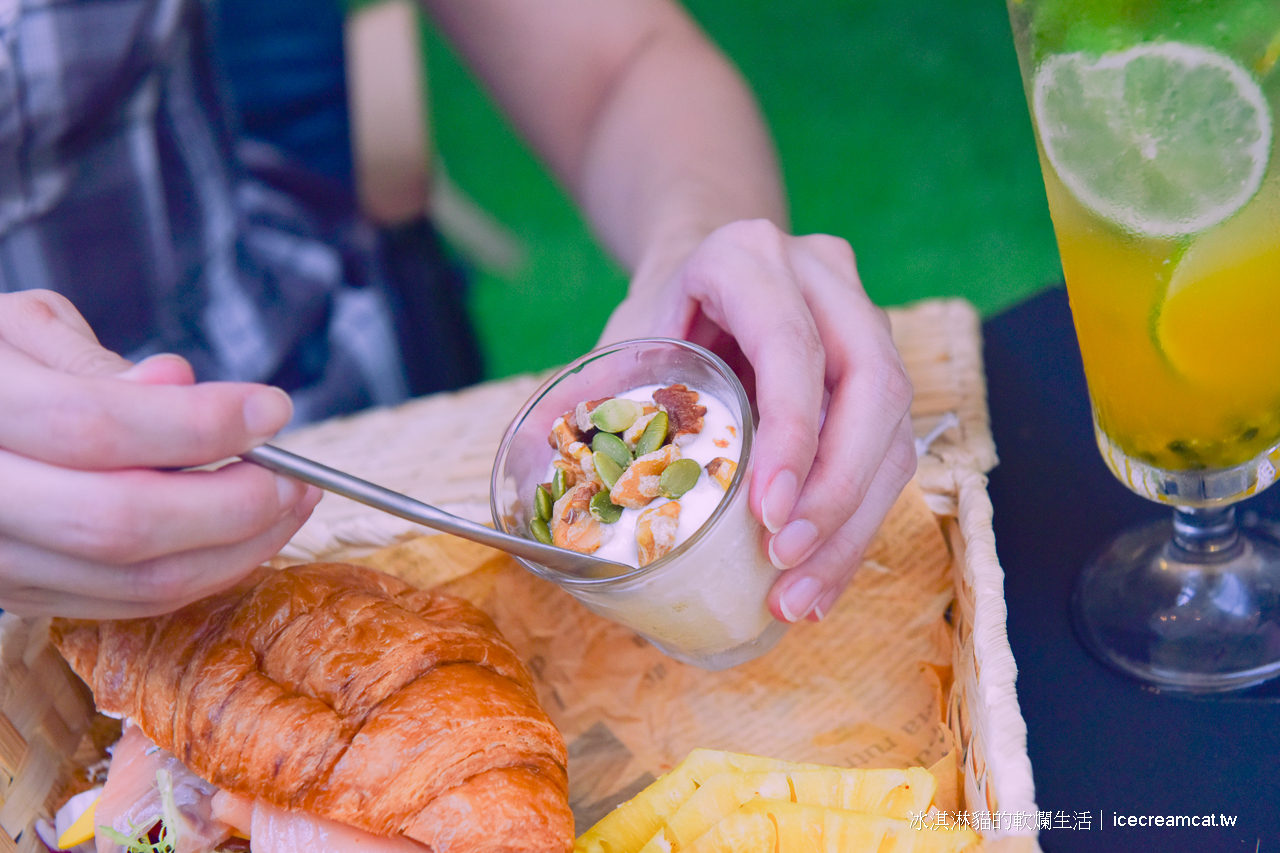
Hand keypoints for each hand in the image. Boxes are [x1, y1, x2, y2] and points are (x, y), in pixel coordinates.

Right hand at [0, 290, 320, 618]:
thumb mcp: (15, 329)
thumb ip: (93, 362)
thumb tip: (178, 385)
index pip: (95, 427)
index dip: (198, 422)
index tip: (271, 407)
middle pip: (123, 523)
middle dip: (233, 504)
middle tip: (294, 474)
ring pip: (134, 583)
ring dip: (237, 550)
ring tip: (287, 503)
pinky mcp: (21, 598)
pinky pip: (127, 604)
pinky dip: (201, 574)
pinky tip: (242, 536)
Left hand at [600, 220, 915, 622]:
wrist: (707, 275)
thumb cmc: (662, 311)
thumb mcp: (625, 335)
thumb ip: (596, 389)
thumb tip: (537, 452)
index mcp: (752, 258)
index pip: (794, 347)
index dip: (792, 435)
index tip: (767, 514)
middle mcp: (827, 282)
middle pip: (873, 390)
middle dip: (835, 493)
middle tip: (784, 563)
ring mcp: (866, 325)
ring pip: (892, 431)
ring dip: (849, 525)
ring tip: (800, 597)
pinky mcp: (879, 376)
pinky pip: (889, 455)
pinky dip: (852, 525)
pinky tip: (817, 580)